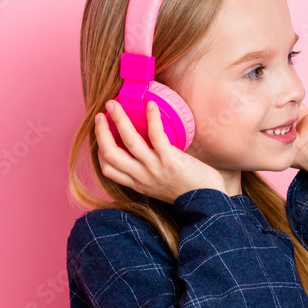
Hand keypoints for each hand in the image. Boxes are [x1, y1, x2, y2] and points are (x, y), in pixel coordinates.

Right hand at [94, 99, 226, 204]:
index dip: (99, 150)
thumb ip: (150, 175)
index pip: (108, 168)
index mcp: (138, 183)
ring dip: (119, 120)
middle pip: (110, 154)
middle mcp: (142, 177)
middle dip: (100, 133)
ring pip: (128, 141)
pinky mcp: (170, 160)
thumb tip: (147, 153)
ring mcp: (154, 168)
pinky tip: (150, 105)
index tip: (100, 135)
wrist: (207, 203)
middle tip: (100, 115)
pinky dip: (152, 119)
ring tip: (113, 104)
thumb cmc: (189, 192)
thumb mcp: (160, 188)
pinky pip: (156, 136)